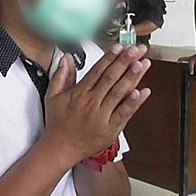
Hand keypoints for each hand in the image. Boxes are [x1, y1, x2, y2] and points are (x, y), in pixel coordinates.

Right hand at [43, 45, 151, 164]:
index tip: (120, 47)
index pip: (98, 70)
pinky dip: (133, 103)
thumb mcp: (52, 95)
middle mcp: (92, 102)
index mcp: (79, 92)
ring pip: (119, 92)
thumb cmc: (57, 123)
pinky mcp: (110, 129)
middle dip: (125, 62)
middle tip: (137, 50)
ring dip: (132, 77)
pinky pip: (124, 114)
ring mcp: (102, 115)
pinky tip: (143, 92)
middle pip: (111, 78)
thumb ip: (61, 75)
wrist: (59, 148)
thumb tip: (65, 58)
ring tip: (143, 64)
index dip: (110, 57)